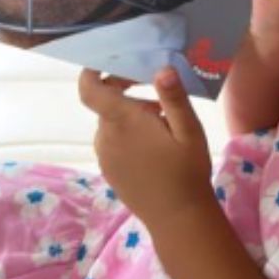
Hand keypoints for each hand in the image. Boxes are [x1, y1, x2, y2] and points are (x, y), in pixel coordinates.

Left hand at [79, 68, 215, 227]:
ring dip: (130, 115)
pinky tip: (155, 146)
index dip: (91, 72)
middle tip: (158, 94)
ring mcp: (104, 155)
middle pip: (105, 104)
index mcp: (123, 122)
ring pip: (111, 123)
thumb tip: (162, 68)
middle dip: (126, 92)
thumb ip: (173, 98)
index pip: (89, 89)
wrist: (177, 216)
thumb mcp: (189, 131)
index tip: (108, 61)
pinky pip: (113, 141)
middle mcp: (105, 136)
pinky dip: (128, 134)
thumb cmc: (187, 171)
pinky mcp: (108, 169)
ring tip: (164, 124)